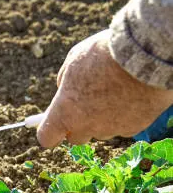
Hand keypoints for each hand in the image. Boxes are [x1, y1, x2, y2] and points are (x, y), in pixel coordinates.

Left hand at [37, 30, 172, 146]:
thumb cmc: (104, 54)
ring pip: (101, 131)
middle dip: (77, 125)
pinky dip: (124, 116)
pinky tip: (130, 96)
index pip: (47, 137)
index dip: (48, 132)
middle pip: (76, 138)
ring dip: (102, 119)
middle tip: (85, 104)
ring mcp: (111, 129)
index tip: (51, 126)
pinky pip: (123, 126)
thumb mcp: (73, 61)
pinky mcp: (134, 128)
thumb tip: (65, 91)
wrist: (146, 55)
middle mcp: (87, 126)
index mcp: (65, 112)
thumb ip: (65, 82)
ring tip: (113, 93)